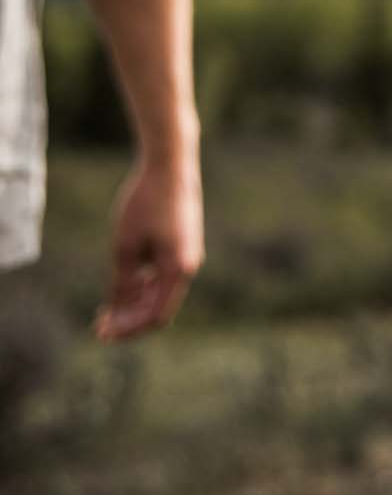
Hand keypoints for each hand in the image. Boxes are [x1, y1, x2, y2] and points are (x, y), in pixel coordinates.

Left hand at [93, 148, 203, 342]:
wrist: (170, 162)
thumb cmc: (146, 201)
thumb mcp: (125, 246)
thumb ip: (121, 283)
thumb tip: (115, 313)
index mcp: (178, 270)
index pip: (154, 317)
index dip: (128, 329)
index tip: (102, 332)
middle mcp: (189, 265)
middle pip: (159, 307)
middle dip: (129, 318)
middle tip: (100, 322)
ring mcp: (188, 253)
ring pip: (161, 291)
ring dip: (136, 301)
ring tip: (108, 304)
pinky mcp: (184, 242)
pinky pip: (165, 274)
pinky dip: (145, 283)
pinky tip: (125, 280)